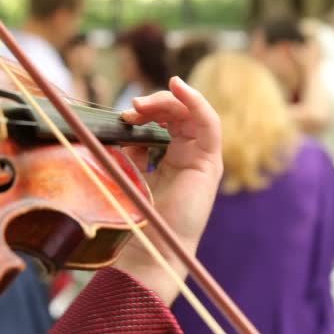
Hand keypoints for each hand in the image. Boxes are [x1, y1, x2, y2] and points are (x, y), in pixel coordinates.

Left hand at [113, 76, 222, 303]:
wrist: (152, 246)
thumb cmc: (139, 214)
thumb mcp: (130, 170)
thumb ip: (131, 147)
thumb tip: (122, 122)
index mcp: (171, 156)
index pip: (165, 119)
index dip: (147, 109)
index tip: (124, 112)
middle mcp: (189, 154)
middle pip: (179, 112)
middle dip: (155, 103)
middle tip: (132, 107)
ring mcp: (202, 157)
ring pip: (193, 113)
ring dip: (169, 101)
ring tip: (142, 104)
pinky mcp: (210, 162)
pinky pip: (209, 124)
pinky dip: (196, 102)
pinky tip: (178, 87)